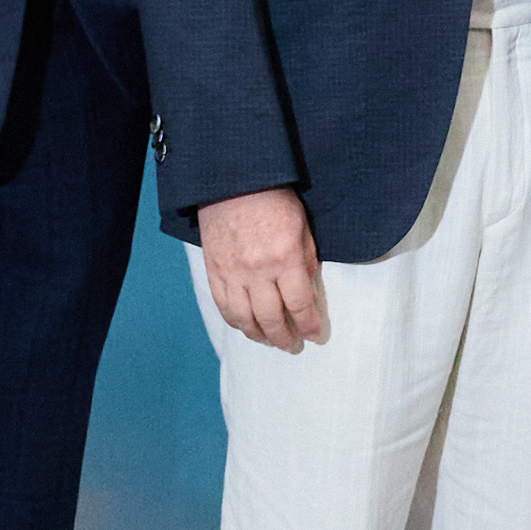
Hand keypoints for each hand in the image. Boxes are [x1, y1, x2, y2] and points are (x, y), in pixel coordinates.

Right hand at [201, 186, 327, 350]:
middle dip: (285, 337)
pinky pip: (223, 305)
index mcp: (285, 259)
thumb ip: (307, 263)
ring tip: (270, 341)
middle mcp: (258, 272)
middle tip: (293, 346)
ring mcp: (233, 273)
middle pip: (271, 318)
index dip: (309, 325)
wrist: (234, 182)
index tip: (316, 336)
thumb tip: (309, 294)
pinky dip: (235, 322)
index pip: (300, 304)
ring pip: (244, 318)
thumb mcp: (303, 229)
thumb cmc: (275, 201)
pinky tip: (245, 327)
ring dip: (259, 335)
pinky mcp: (214, 270)